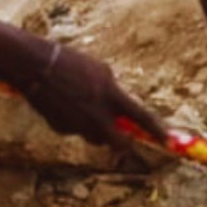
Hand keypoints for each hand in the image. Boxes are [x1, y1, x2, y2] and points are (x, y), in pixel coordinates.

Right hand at [24, 47, 165, 149]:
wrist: (37, 66)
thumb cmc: (72, 63)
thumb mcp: (102, 72)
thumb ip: (114, 93)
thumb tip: (122, 109)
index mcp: (111, 95)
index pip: (141, 118)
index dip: (156, 130)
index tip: (168, 141)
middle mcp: (96, 115)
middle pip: (117, 142)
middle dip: (123, 143)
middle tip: (125, 139)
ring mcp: (78, 124)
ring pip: (95, 137)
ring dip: (97, 130)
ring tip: (86, 107)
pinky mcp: (61, 128)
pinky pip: (75, 130)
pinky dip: (75, 122)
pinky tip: (65, 105)